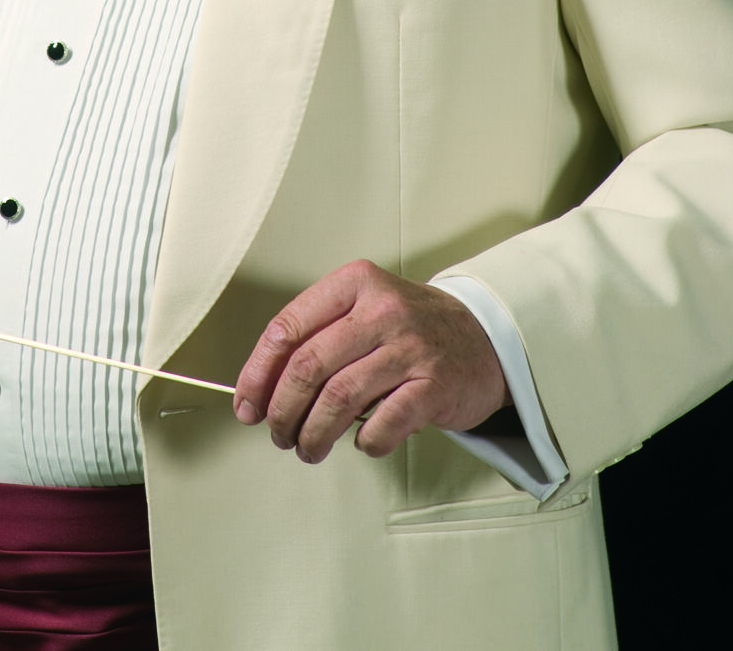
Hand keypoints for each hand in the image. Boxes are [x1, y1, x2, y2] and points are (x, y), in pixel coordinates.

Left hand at [233, 259, 509, 463]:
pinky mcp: (434, 385)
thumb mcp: (363, 310)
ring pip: (339, 399)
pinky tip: (360, 442)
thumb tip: (261, 389)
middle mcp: (381, 309)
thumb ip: (318, 337)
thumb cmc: (411, 329)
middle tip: (277, 434)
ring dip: (313, 434)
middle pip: (308, 366)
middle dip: (282, 410)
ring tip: (308, 448)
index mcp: (353, 284)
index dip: (258, 372)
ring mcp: (410, 347)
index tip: (246, 404)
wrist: (485, 336)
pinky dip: (363, 442)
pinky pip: (382, 425)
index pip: (287, 327)